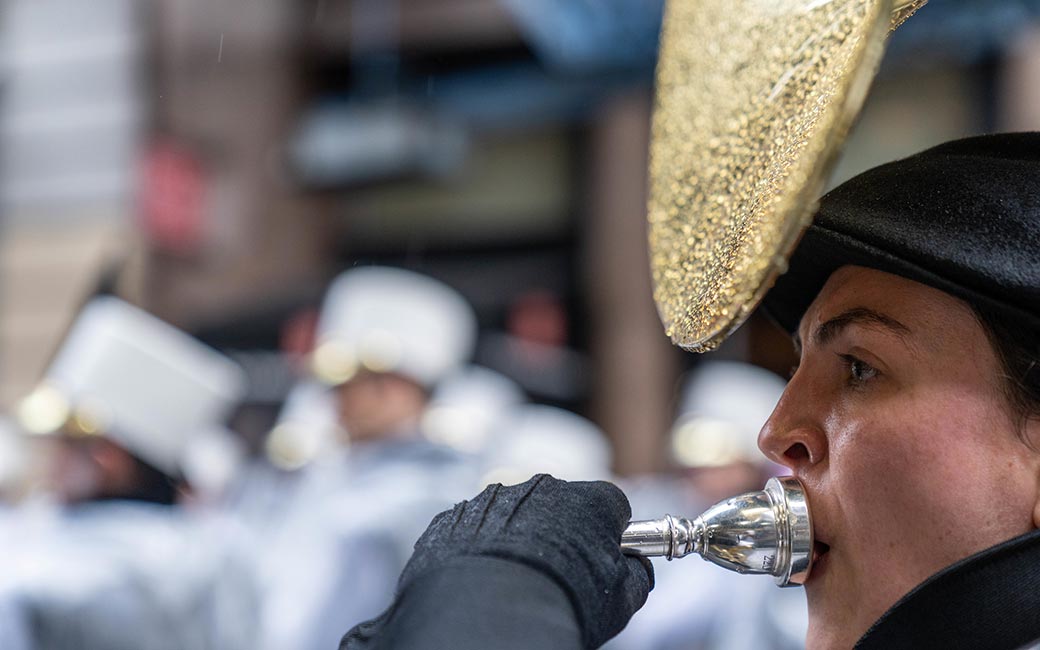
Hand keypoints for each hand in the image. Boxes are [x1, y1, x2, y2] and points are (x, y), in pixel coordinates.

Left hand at [400, 474, 653, 647]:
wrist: (490, 613)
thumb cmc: (565, 602)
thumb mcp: (621, 599)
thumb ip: (636, 574)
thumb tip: (635, 567)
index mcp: (590, 499)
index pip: (612, 505)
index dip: (612, 534)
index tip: (606, 559)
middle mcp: (542, 487)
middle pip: (562, 506)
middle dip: (564, 534)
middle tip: (559, 576)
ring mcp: (493, 498)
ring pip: (515, 515)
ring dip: (518, 540)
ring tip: (515, 584)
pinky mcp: (454, 517)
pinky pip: (475, 529)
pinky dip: (479, 549)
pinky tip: (483, 581)